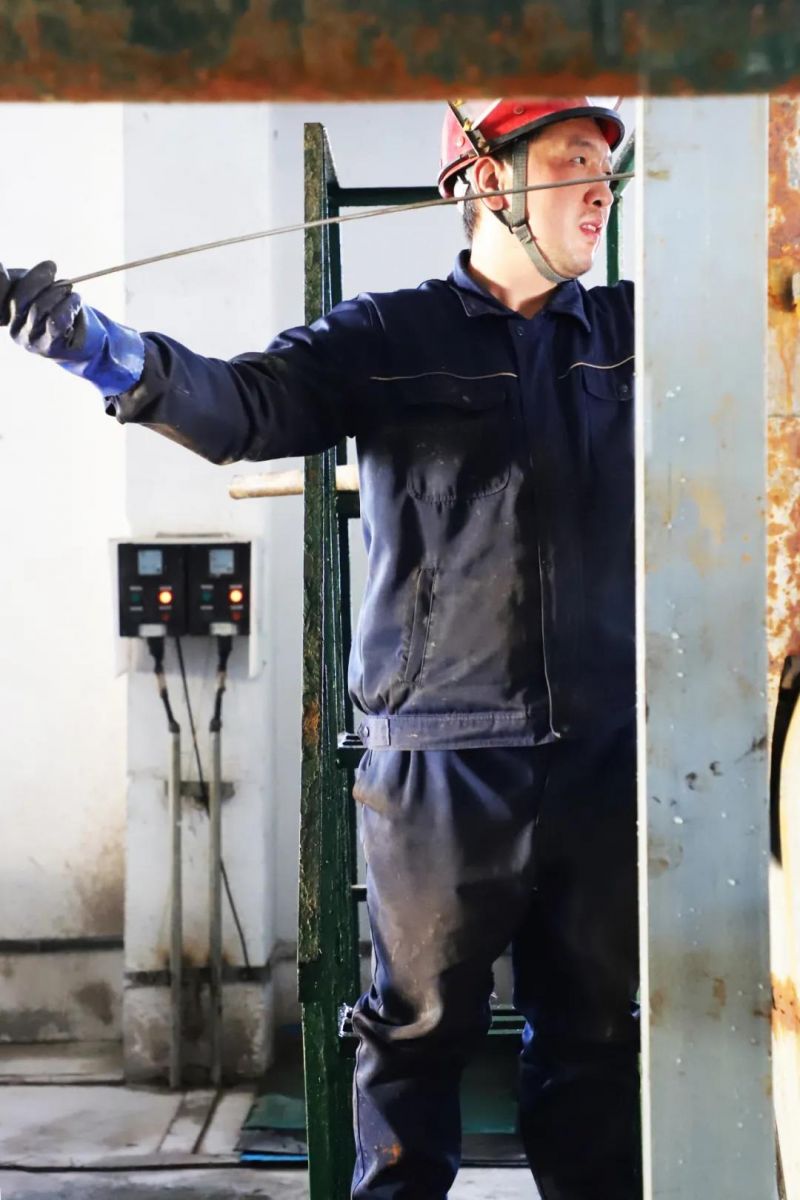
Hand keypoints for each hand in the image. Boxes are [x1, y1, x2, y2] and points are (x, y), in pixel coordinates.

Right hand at [0, 260, 144, 395]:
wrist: (84, 337)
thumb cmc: (58, 308)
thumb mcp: (37, 289)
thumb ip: (23, 279)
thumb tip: (21, 268)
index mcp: (6, 313)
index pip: (0, 291)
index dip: (1, 276)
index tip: (23, 266)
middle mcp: (13, 329)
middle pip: (19, 298)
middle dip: (38, 279)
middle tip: (53, 268)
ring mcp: (29, 340)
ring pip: (39, 307)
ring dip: (58, 292)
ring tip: (69, 289)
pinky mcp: (48, 348)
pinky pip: (55, 321)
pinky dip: (68, 305)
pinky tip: (76, 300)